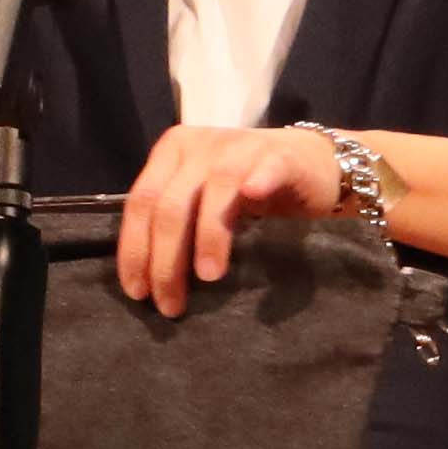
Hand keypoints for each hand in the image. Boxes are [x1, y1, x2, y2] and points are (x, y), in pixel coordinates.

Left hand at [116, 123, 346, 315]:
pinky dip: (259, 181)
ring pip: (215, 191)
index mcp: (172, 153)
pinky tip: (253, 195)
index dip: (135, 249)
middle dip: (165, 259)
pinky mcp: (281, 155)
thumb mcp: (202, 202)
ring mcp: (241, 147)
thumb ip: (176, 225)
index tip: (138, 291)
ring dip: (209, 237)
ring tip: (209, 276)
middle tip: (171, 303)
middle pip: (172, 204)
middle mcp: (201, 145)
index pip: (141, 202)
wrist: (312, 165)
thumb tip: (146, 280)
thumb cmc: (249, 191)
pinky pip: (266, 169)